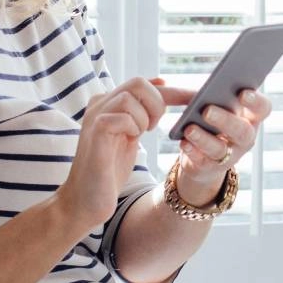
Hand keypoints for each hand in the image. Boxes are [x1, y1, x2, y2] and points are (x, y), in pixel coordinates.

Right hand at [57, 77, 193, 230]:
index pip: (144, 85)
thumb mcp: (131, 135)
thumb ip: (142, 111)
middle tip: (154, 128)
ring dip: (144, 119)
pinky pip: (123, 116)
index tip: (197, 97)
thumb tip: (161, 82)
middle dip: (157, 104)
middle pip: (138, 83)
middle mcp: (99, 103)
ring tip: (137, 136)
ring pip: (131, 97)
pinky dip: (133, 128)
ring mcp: (95, 115)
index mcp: (109, 102)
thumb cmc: (109, 170)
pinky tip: (128, 141)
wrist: (86, 200)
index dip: (174, 90)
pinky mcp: (95, 130)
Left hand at [172, 84, 271, 205]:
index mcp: (251, 118)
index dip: (256, 102)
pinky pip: (202, 161)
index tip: (242, 93)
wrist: (205, 156)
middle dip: (225, 120)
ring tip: (189, 128)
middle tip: (207, 110)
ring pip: (220, 149)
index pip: (263, 109)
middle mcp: (245, 138)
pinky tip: (184, 142)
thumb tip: (204, 91)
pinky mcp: (211, 167)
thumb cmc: (215, 122)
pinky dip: (192, 152)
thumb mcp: (220, 107)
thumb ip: (217, 96)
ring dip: (204, 138)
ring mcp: (230, 155)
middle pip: (242, 131)